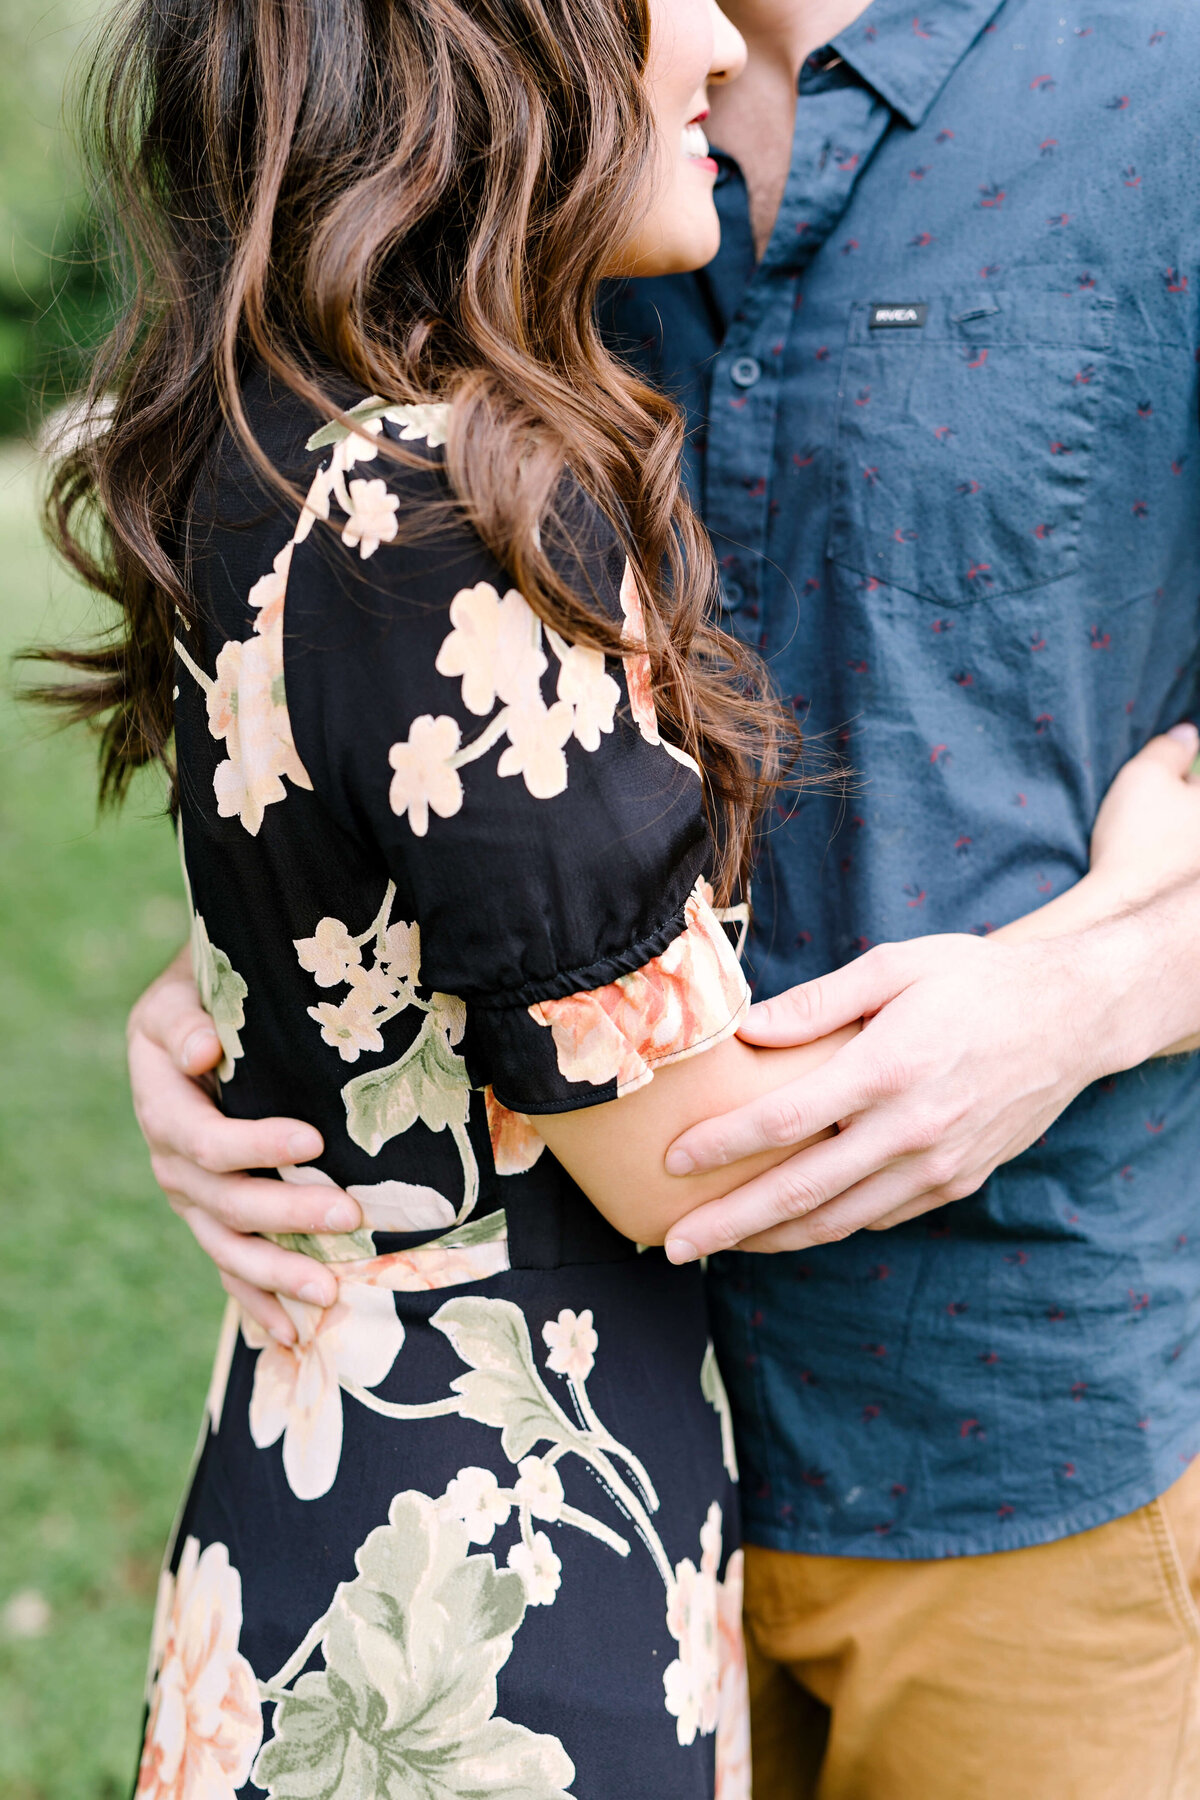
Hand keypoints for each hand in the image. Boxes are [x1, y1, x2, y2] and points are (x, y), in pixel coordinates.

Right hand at [128, 948, 359, 1338]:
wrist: (207, 1018)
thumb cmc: (207, 996)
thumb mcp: (184, 993)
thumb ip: (187, 1023)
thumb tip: (204, 1051)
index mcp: (161, 1105)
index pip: (205, 1139)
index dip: (255, 1145)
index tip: (312, 1141)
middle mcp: (171, 1161)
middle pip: (225, 1202)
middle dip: (287, 1214)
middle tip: (349, 1214)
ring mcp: (192, 1198)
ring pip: (229, 1248)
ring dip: (278, 1275)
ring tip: (329, 1293)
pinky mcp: (214, 1219)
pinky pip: (232, 1268)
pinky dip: (259, 1304)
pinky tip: (292, 1336)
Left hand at [661, 724, 1199, 1259]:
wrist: (1073, 1020)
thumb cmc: (976, 982)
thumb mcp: (897, 966)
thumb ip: (819, 1000)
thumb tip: (749, 1030)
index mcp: (888, 1067)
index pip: (785, 1119)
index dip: (722, 1145)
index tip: (671, 1163)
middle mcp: (910, 1128)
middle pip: (800, 1191)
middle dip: (730, 1223)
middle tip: (673, 1244)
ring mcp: (936, 1165)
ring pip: (837, 1219)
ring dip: (770, 1239)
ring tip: (717, 1246)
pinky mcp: (955, 1183)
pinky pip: (877, 1216)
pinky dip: (826, 1227)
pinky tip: (787, 1228)